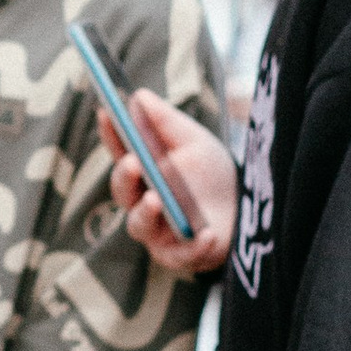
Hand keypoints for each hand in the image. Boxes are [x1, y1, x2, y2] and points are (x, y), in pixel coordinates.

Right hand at [110, 93, 238, 278]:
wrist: (244, 207)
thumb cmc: (210, 173)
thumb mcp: (193, 140)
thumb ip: (166, 121)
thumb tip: (139, 95)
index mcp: (141, 172)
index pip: (119, 151)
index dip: (111, 134)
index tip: (105, 112)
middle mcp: (140, 202)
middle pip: (122, 191)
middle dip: (124, 177)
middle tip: (134, 162)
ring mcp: (157, 231)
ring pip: (140, 226)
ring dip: (146, 212)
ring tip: (156, 199)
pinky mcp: (180, 255)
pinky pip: (181, 254)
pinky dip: (193, 245)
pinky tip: (205, 233)